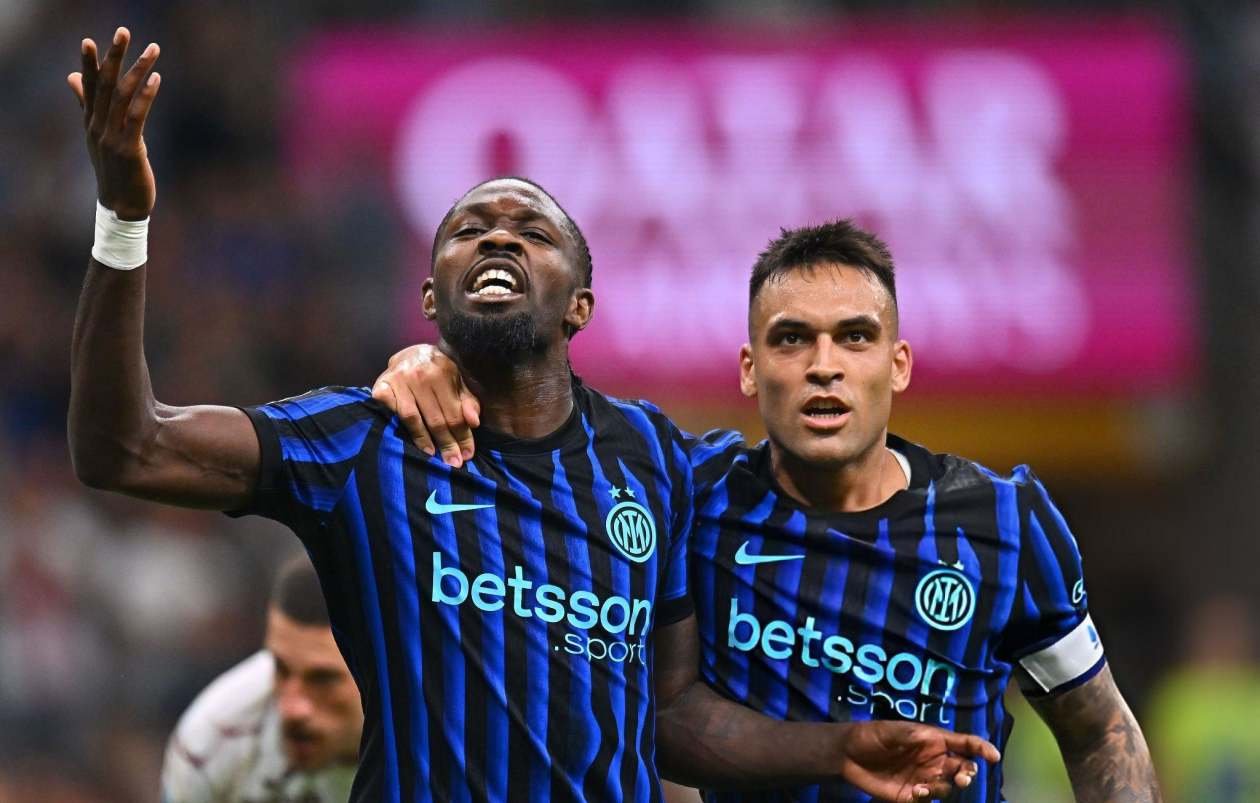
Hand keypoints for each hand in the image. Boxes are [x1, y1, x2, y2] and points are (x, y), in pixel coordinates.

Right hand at [67, 27, 160, 220]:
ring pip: (123, 96)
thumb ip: (87, 105)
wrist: (122, 205)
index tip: (89, 40)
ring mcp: (111, 137)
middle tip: (123, 31)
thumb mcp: (99, 135)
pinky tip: (156, 80)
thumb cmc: (115, 169)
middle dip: (114, 56)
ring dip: (139, 70)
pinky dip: (146, 96)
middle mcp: (98, 126)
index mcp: (91, 121)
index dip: (89, 63)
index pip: (89, 86)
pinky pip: (136, 117)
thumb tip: (72, 77)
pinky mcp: (129, 148)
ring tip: (153, 50)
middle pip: (105, 84)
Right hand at [372, 344, 480, 466]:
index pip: (455, 413)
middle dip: (446, 443)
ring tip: (432, 455)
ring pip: (413, 418)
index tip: (467, 455)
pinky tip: (406, 439)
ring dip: (423, 440)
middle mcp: (422, 374)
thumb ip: (467, 402)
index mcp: (445, 371)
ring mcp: (400, 379)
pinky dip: (400, 426)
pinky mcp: (382, 386)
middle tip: (453, 463)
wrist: (409, 353)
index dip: (463, 436)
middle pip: (436, 418)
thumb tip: (474, 422)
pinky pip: (393, 412)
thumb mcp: (458, 382)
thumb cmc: (439, 372)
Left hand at [839, 721, 1000, 801]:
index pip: (964, 744)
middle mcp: (934, 761)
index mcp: (934, 741)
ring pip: (948, 787)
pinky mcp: (912, 795)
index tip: (993, 756)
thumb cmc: (873, 735)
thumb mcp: (894, 730)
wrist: (848, 754)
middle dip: (967, 773)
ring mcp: (925, 778)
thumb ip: (916, 735)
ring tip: (925, 786)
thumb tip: (938, 739)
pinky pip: (928, 800)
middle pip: (962, 768)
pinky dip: (927, 797)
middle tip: (962, 777)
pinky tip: (917, 791)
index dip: (981, 748)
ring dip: (944, 787)